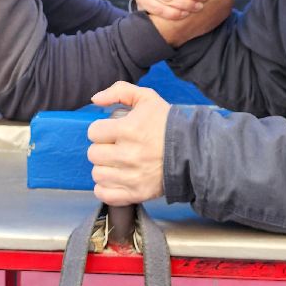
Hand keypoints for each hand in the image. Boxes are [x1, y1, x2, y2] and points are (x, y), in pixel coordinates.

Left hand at [87, 82, 169, 204]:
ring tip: (116, 163)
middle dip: (102, 148)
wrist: (192, 150)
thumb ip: (119, 91)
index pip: (94, 132)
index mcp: (129, 130)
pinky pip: (105, 194)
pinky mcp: (137, 193)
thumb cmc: (167, 124)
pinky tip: (116, 178)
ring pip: (98, 174)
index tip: (111, 131)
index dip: (101, 130)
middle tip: (115, 146)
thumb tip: (95, 99)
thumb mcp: (147, 98)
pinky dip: (106, 188)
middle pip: (94, 154)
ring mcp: (132, 176)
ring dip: (104, 168)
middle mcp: (128, 155)